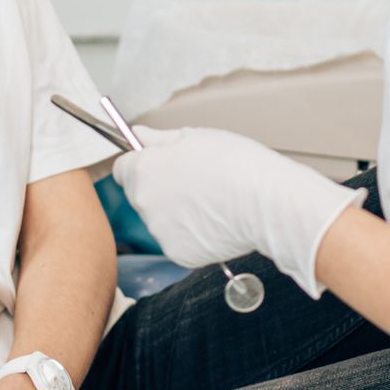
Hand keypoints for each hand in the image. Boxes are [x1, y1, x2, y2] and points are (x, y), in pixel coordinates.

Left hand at [113, 127, 365, 297]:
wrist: (266, 202)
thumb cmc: (235, 163)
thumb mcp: (195, 136)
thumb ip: (160, 139)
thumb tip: (138, 136)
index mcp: (143, 170)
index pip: (123, 169)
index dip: (142, 164)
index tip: (161, 164)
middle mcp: (144, 203)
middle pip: (141, 195)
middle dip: (160, 189)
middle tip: (195, 183)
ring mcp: (160, 232)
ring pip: (161, 220)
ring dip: (176, 213)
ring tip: (210, 203)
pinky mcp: (178, 253)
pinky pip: (179, 241)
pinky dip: (192, 235)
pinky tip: (215, 223)